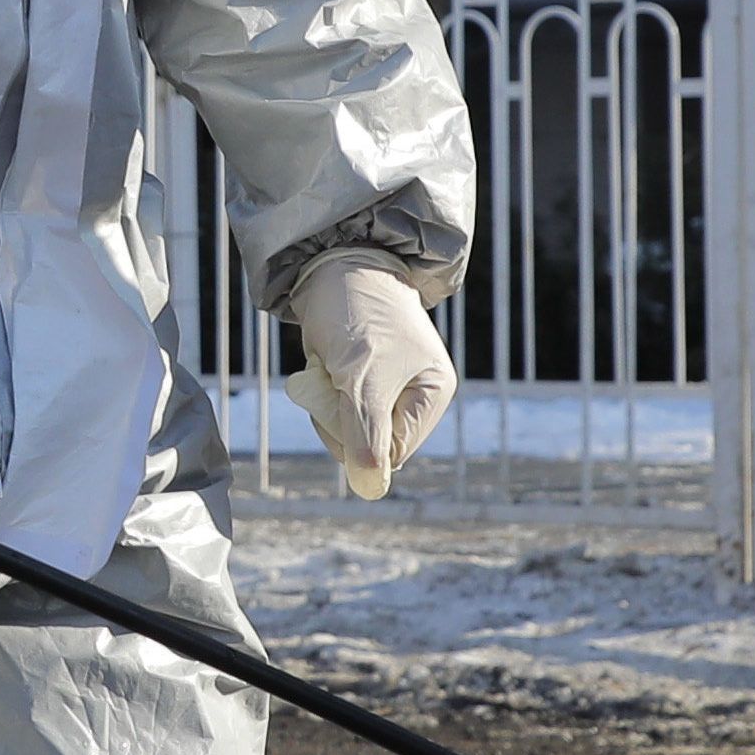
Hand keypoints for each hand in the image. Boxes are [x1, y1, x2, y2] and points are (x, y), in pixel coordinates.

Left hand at [282, 259, 457, 498]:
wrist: (331, 266)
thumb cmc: (356, 316)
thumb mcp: (362, 379)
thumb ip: (366, 434)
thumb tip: (369, 487)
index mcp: (432, 393)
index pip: (393, 452)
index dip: (359, 441)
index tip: (341, 405)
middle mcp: (414, 394)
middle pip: (370, 445)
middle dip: (341, 421)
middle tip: (332, 383)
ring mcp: (386, 387)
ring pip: (349, 430)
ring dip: (327, 408)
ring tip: (327, 371)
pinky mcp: (359, 379)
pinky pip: (336, 410)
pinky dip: (322, 394)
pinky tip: (323, 367)